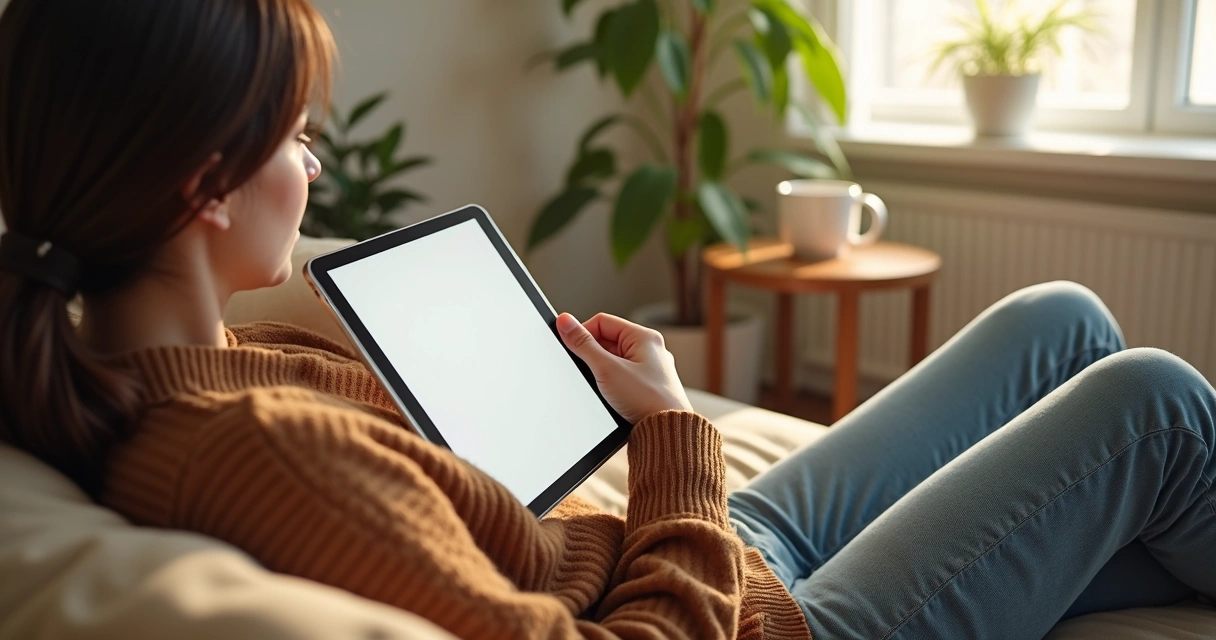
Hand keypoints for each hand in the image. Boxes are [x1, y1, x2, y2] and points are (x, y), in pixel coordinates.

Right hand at [556, 312, 692, 424]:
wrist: (667, 432)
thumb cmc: (647, 400)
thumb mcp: (607, 369)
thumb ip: (583, 344)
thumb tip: (565, 322)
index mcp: (644, 337)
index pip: (602, 322)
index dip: (583, 333)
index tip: (571, 348)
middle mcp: (650, 350)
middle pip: (608, 341)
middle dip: (594, 356)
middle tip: (590, 372)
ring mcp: (650, 369)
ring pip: (614, 361)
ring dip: (602, 372)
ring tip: (605, 387)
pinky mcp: (647, 386)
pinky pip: (622, 376)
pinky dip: (611, 384)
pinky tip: (611, 396)